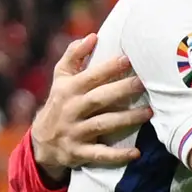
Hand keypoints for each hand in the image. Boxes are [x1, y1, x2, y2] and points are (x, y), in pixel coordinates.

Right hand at [33, 34, 149, 172]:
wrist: (41, 141)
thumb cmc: (60, 102)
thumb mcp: (61, 78)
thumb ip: (74, 56)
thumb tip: (92, 36)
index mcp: (68, 90)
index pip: (90, 77)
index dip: (108, 68)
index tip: (128, 59)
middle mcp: (71, 110)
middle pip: (98, 99)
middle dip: (121, 91)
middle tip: (143, 83)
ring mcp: (75, 132)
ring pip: (103, 124)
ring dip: (126, 119)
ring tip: (149, 112)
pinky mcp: (79, 153)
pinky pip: (100, 154)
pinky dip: (117, 155)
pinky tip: (136, 153)